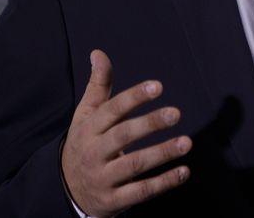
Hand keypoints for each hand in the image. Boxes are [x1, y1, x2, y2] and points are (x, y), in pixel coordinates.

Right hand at [61, 49, 192, 217]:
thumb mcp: (86, 115)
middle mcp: (94, 152)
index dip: (134, 97)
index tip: (158, 86)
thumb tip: (99, 53)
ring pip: (133, 165)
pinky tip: (184, 171)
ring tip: (187, 143)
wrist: (66, 189)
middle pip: (122, 136)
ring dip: (161, 154)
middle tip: (176, 113)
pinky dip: (163, 183)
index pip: (112, 110)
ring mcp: (103, 178)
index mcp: (88, 128)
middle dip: (149, 124)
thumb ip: (98, 85)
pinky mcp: (113, 200)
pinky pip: (140, 192)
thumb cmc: (84, 143)